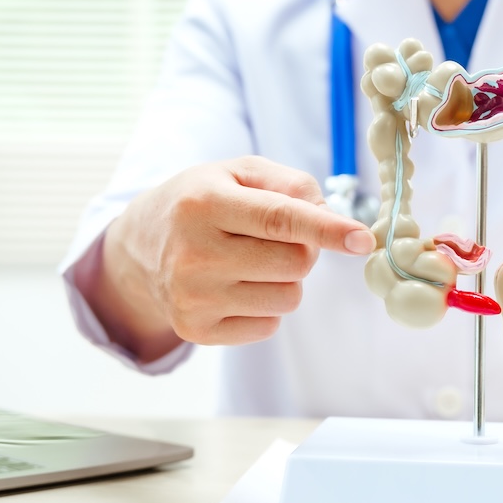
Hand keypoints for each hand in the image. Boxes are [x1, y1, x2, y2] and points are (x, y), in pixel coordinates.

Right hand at [85, 157, 375, 359]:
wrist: (139, 247)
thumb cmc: (201, 202)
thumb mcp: (237, 172)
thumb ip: (289, 183)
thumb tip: (329, 214)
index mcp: (204, 204)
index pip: (280, 219)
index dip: (327, 229)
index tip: (362, 239)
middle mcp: (195, 254)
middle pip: (296, 263)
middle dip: (304, 249)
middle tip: (276, 238)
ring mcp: (193, 297)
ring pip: (289, 298)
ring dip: (285, 280)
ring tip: (251, 261)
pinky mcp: (196, 330)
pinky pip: (269, 325)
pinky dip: (265, 306)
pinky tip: (236, 286)